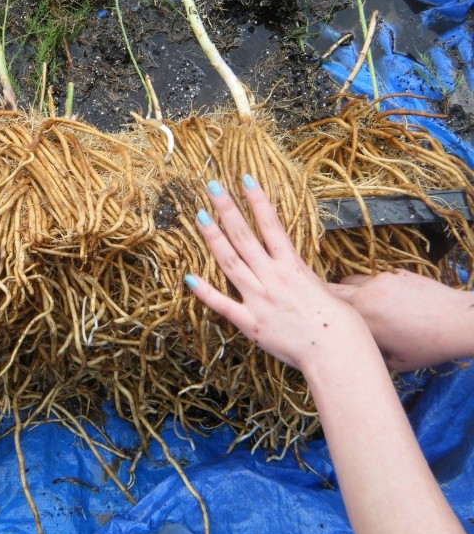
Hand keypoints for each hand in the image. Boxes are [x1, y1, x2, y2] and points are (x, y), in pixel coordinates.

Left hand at [185, 176, 376, 374]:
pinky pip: (222, 305)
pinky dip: (205, 292)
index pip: (271, 225)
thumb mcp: (329, 294)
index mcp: (293, 268)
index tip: (244, 179)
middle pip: (245, 236)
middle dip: (227, 209)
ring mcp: (259, 299)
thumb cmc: (344, 327)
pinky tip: (189, 278)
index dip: (257, 200)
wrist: (339, 354)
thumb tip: (306, 280)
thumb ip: (309, 284)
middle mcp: (273, 277)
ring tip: (199, 216)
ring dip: (213, 238)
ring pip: (230, 262)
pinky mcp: (250, 323)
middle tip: (211, 186)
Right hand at [327, 270, 473, 370]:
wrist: (459, 321)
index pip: (326, 309)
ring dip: (349, 291)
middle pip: (330, 288)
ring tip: (361, 306)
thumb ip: (369, 352)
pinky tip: (388, 302)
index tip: (315, 320)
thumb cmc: (428, 347)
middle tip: (328, 309)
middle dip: (325, 297)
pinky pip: (372, 278)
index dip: (317, 313)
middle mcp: (365, 295)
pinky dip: (371, 288)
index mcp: (362, 318)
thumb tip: (356, 351)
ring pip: (350, 281)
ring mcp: (379, 280)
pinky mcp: (394, 273)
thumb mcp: (395, 362)